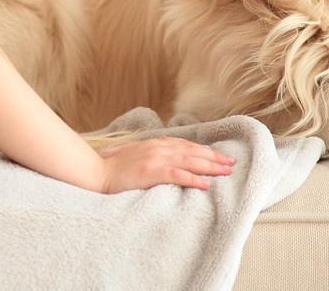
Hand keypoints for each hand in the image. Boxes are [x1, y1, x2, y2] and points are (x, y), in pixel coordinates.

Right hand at [96, 136, 234, 192]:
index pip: (186, 145)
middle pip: (192, 151)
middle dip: (213, 158)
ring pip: (190, 161)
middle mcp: (159, 148)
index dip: (204, 150)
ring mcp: (155, 159)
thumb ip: (153, 154)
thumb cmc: (114, 167)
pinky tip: (205, 184)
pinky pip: (178, 175)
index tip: (219, 156)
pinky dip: (193, 179)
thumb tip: (168, 159)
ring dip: (210, 166)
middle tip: (231, 164)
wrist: (96, 171)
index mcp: (156, 143)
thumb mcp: (136, 154)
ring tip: (225, 172)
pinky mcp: (151, 172)